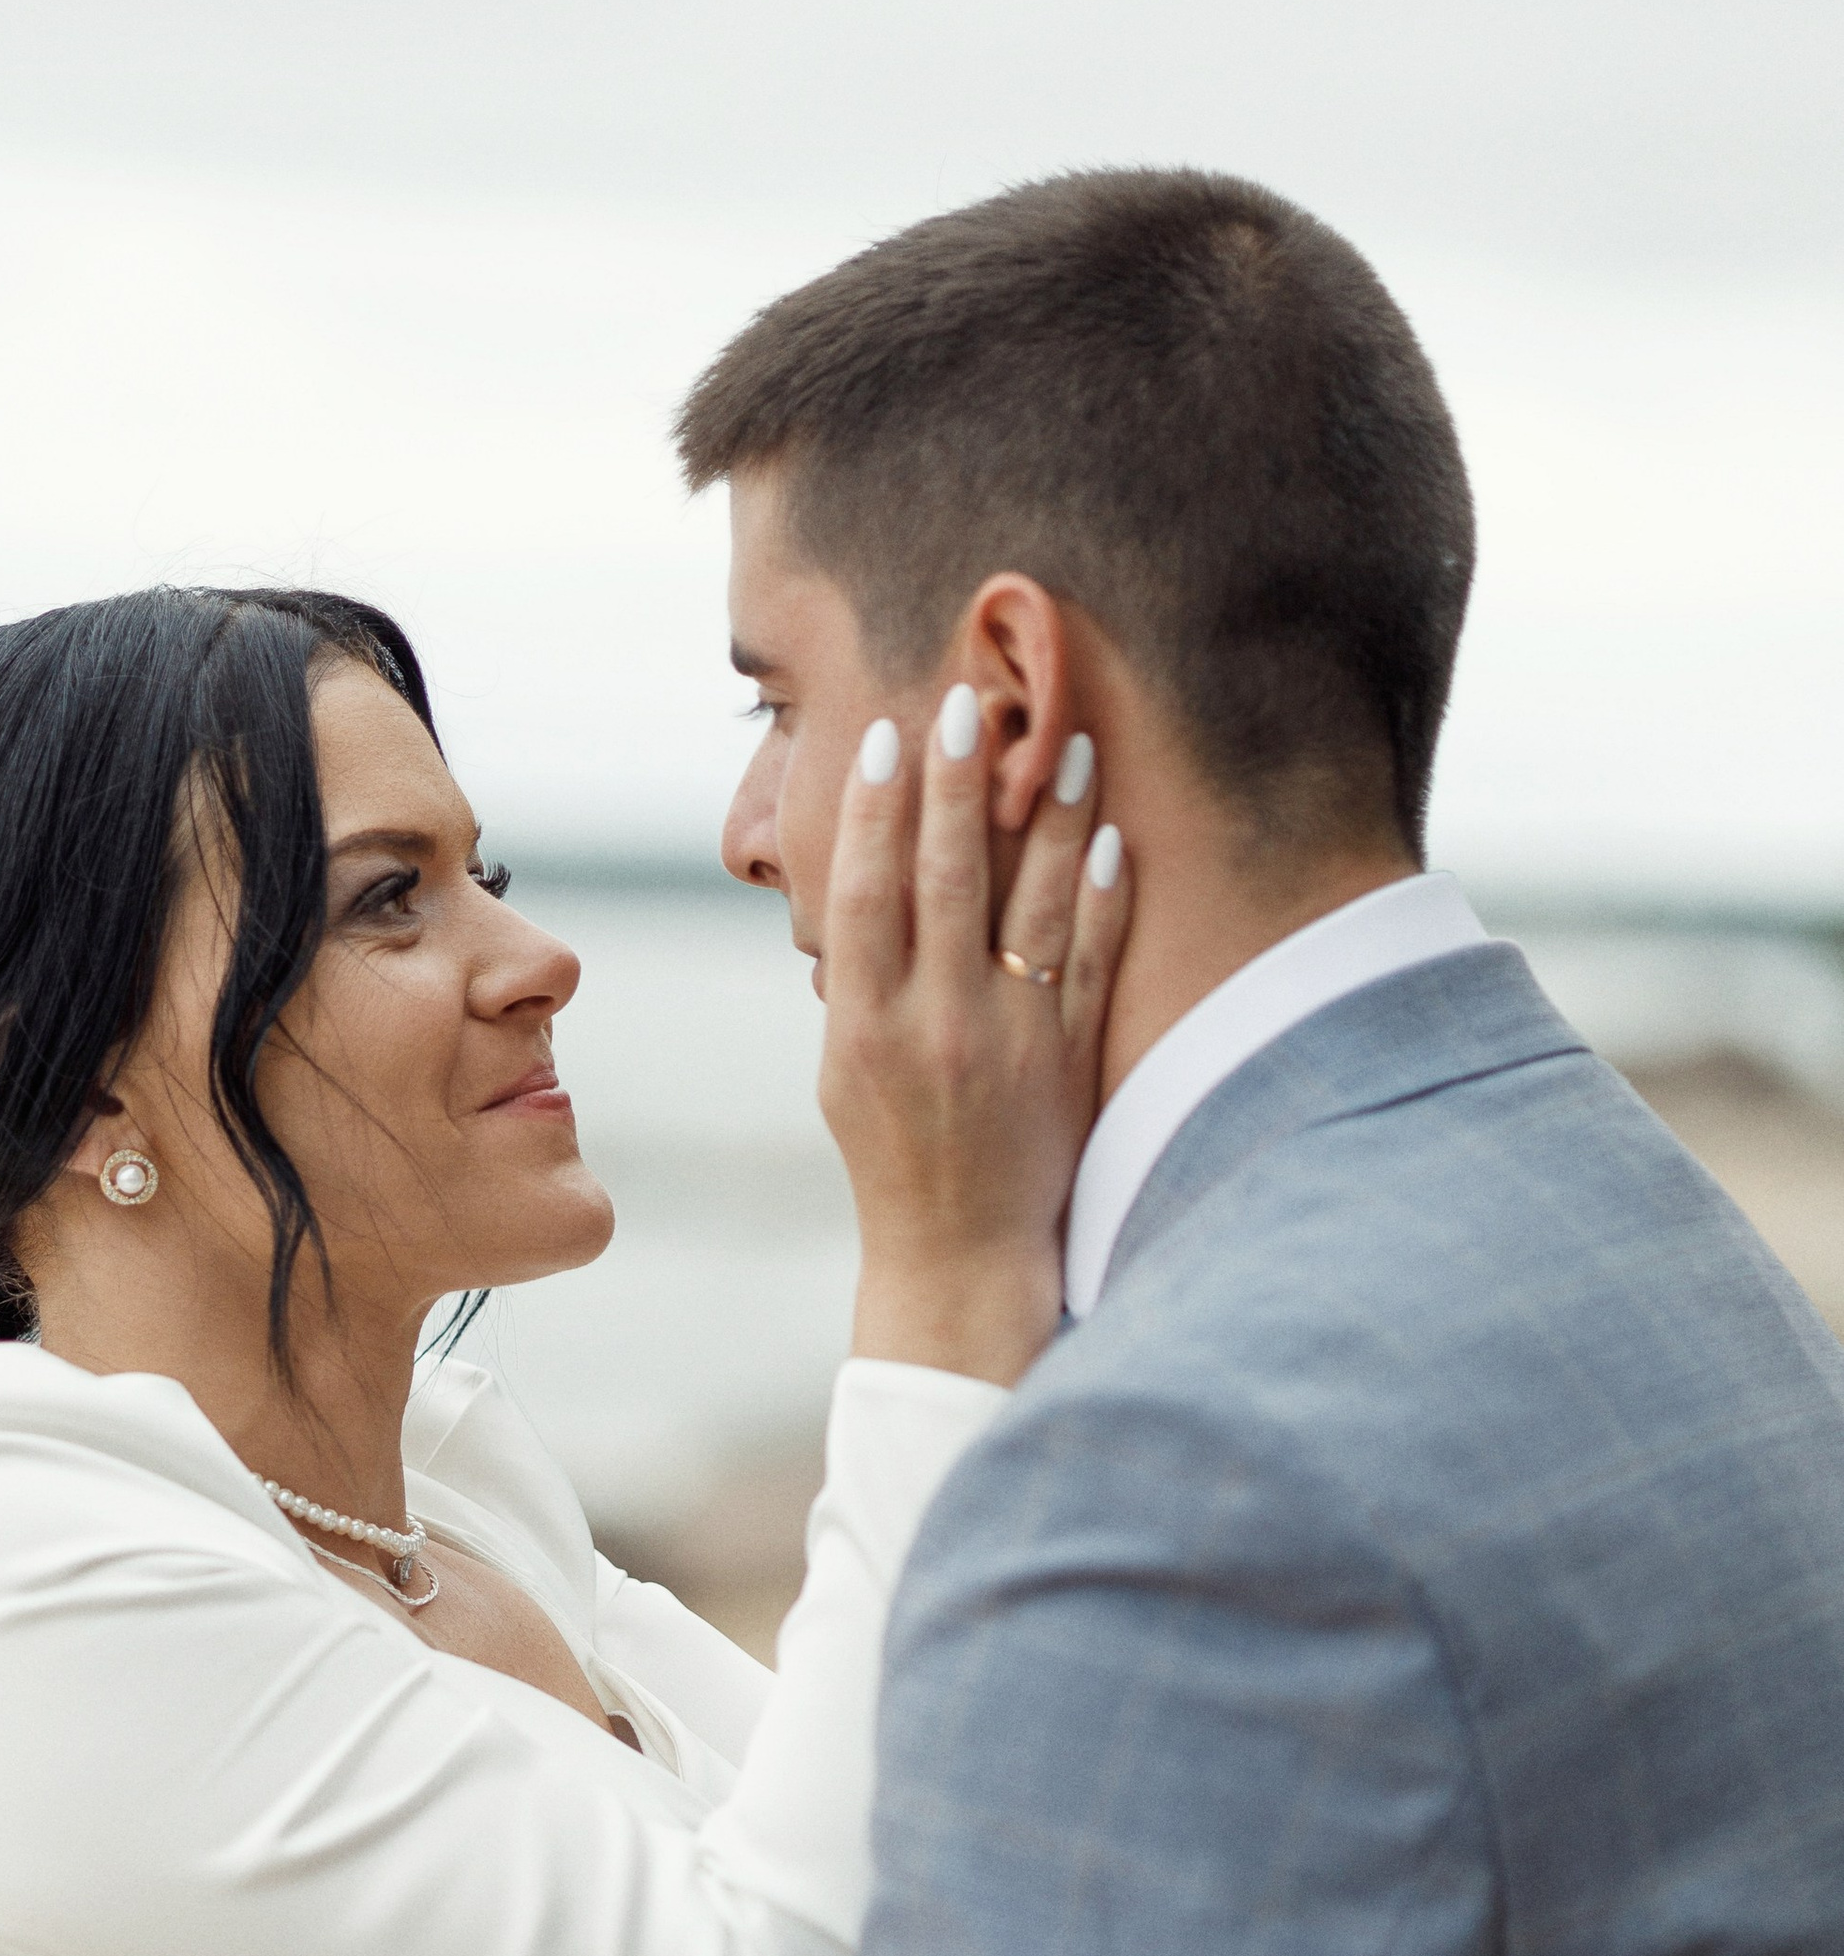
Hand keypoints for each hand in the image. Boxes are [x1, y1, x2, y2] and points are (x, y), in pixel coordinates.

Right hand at [820, 697, 1129, 1382]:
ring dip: (1050, 820)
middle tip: (972, 700)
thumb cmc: (891, 1153)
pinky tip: (1113, 839)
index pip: (865, 895)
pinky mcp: (1067, 1064)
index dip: (873, 810)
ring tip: (1066, 743)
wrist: (959, 1255)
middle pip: (948, 882)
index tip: (886, 734)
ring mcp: (1007, 1044)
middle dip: (959, 784)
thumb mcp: (842, 1069)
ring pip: (1032, 909)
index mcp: (860, 1028)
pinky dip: (1103, 900)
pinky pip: (1091, 966)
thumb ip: (857, 979)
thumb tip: (866, 872)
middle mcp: (933, 1028)